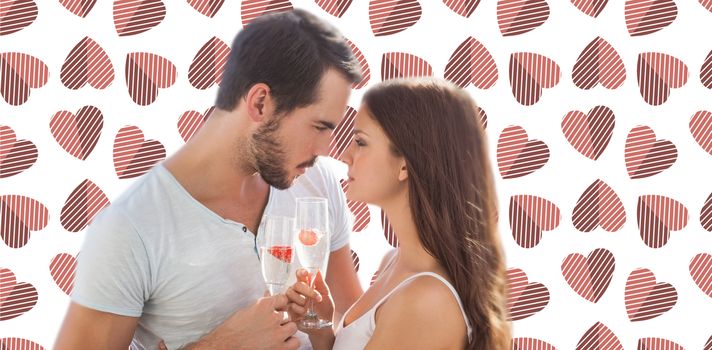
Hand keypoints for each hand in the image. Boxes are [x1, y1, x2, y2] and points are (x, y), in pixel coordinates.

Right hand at [184, 294, 298, 349]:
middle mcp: (273, 317)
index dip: (280, 304)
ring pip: (293, 327)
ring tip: (276, 334)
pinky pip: (295, 342)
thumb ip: (261, 304)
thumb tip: (269, 295)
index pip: (283, 298)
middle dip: (281, 319)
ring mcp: (277, 333)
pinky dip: (290, 343)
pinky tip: (282, 343)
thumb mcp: (246, 310)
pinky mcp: (279, 348)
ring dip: (286, 330)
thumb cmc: (232, 329)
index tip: (277, 308)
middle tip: (272, 325)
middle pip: (287, 314)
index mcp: (264, 305)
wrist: (225, 346)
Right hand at [285, 269, 334, 327]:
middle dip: (307, 291)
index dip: (301, 272)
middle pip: (296, 284)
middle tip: (318, 298)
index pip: (300, 275)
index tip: (305, 273)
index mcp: (306, 286)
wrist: (323, 326)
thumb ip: (321, 283)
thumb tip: (317, 270)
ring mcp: (291, 301)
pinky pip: (290, 305)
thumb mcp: (326, 295)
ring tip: (309, 309)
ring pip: (290, 293)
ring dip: (303, 301)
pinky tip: (304, 315)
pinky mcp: (288, 310)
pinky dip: (299, 310)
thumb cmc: (325, 310)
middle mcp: (297, 292)